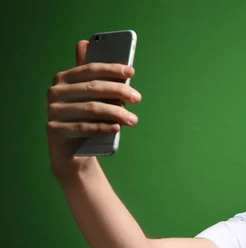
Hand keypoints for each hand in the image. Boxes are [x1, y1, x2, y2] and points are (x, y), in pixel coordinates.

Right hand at [46, 40, 141, 180]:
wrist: (72, 151)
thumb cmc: (85, 118)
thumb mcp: (89, 97)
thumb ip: (90, 74)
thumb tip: (85, 42)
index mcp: (63, 79)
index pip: (89, 69)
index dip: (111, 69)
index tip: (132, 72)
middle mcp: (54, 92)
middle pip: (92, 88)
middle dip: (119, 91)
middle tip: (138, 98)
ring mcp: (53, 111)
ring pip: (91, 108)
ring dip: (116, 113)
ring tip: (133, 119)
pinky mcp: (55, 130)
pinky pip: (83, 127)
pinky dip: (102, 127)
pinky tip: (117, 128)